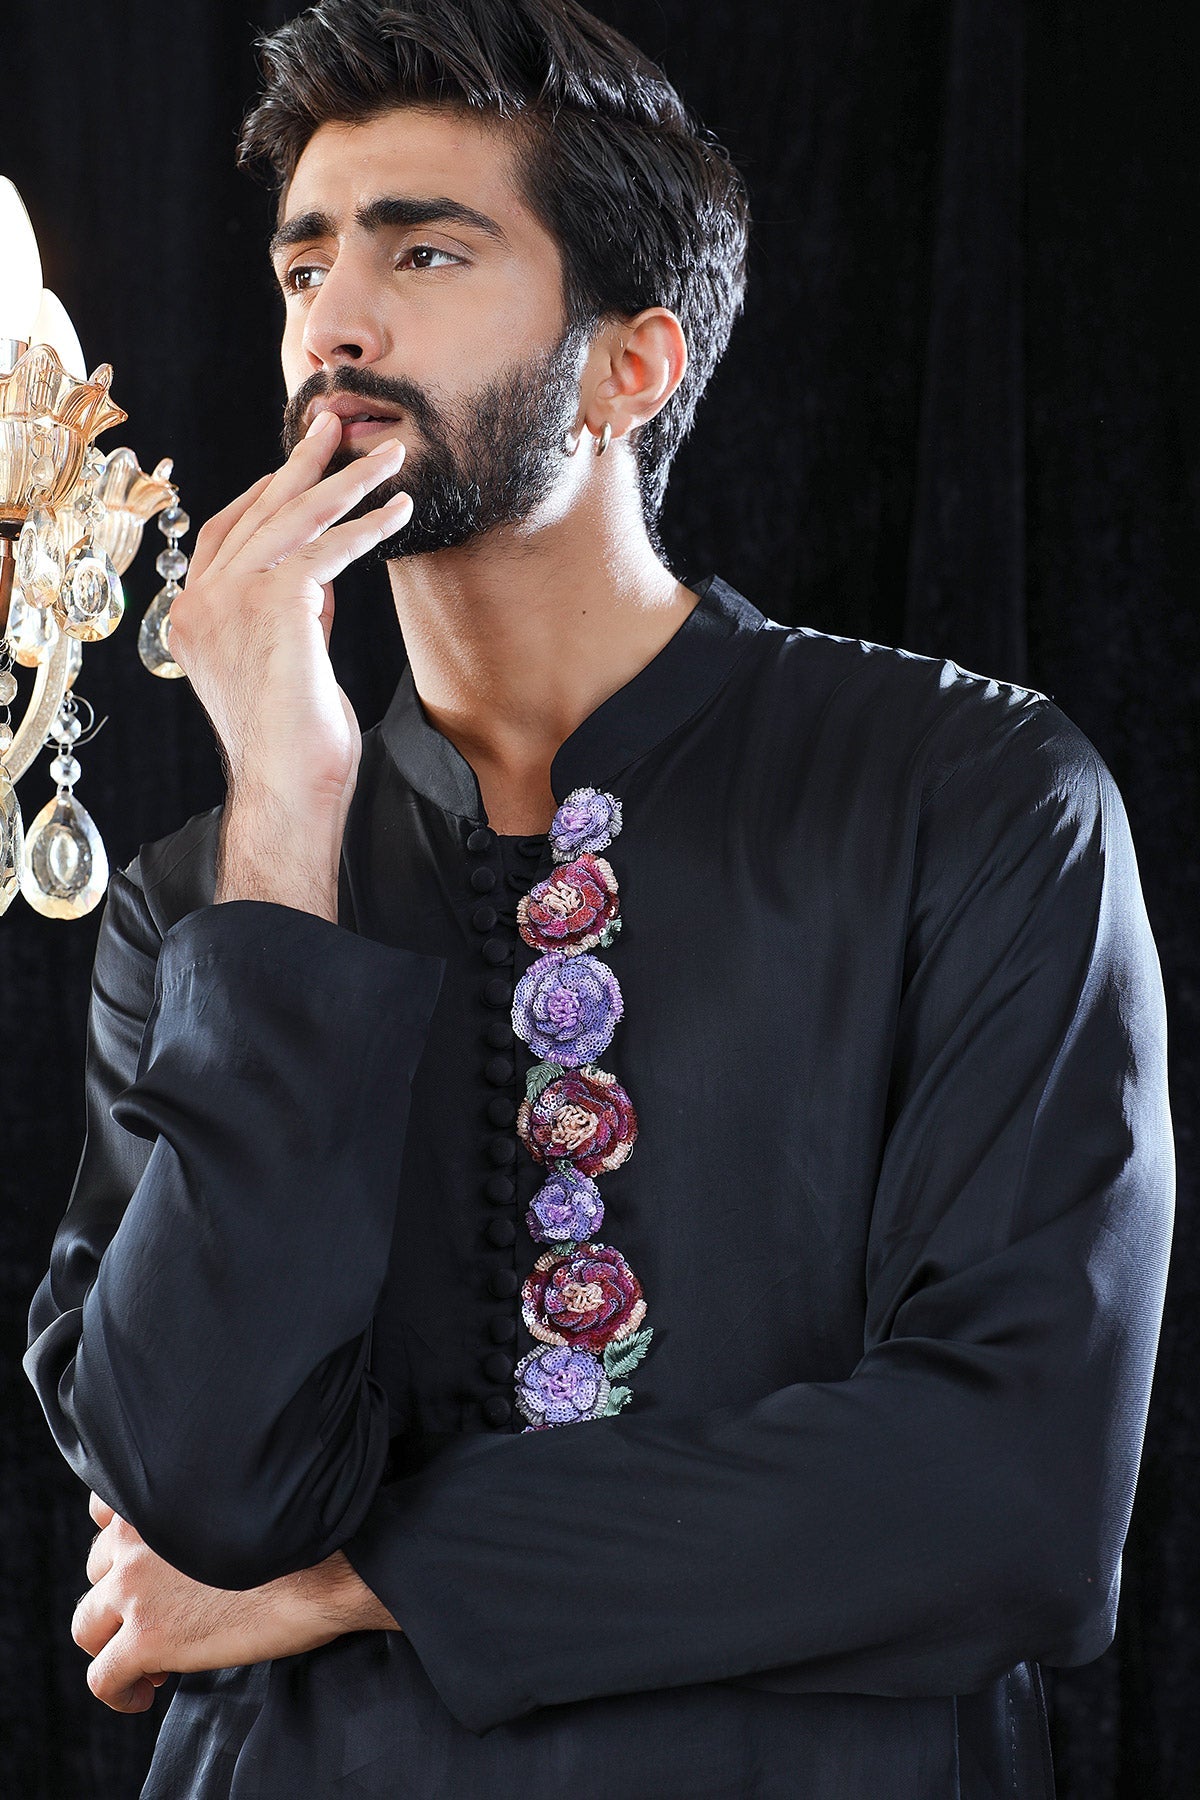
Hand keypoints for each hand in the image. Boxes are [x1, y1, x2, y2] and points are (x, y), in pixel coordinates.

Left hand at [74, 1492, 400, 1713]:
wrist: (328, 1568)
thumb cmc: (300, 1533)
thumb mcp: (235, 1499)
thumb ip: (194, 1510)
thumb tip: (184, 1549)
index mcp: (159, 1495)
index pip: (104, 1515)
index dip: (125, 1549)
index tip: (150, 1571)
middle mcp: (134, 1535)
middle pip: (96, 1572)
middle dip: (123, 1598)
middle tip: (162, 1620)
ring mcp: (134, 1588)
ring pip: (87, 1626)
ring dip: (113, 1644)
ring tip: (151, 1663)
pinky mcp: (145, 1638)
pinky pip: (102, 1677)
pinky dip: (117, 1693)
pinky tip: (144, 1696)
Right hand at [166, 411, 411, 918]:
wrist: (289, 788)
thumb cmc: (296, 744)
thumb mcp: (286, 664)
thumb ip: (293, 617)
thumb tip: (321, 579)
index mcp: (190, 616)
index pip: (226, 534)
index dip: (267, 493)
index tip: (302, 465)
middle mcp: (198, 602)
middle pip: (256, 511)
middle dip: (303, 464)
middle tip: (335, 422)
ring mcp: (228, 601)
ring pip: (294, 521)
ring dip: (349, 483)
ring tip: (392, 456)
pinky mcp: (272, 606)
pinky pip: (326, 551)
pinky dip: (367, 528)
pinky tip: (400, 513)